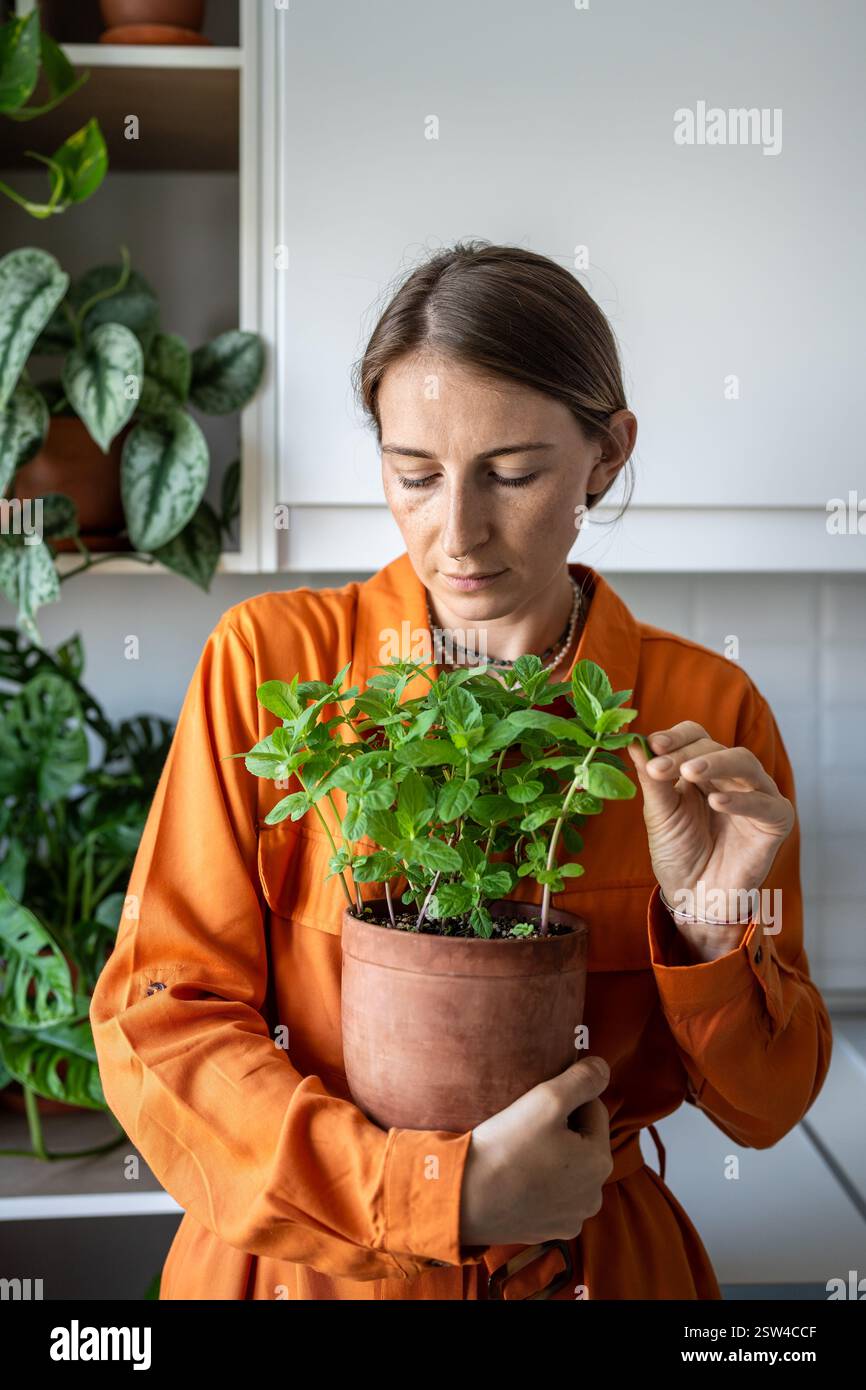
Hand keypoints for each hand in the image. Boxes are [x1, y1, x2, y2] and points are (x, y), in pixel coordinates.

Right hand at [459, 1057, 612, 1247]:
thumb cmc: (505, 1147)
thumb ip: (583, 1079)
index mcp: (600, 1162)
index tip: (535, 1107)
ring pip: (569, 1170)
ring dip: (553, 1157)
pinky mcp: (549, 1232)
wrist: (463, 1198)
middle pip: (583, 1142)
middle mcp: (593, 1195)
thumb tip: (602, 1068)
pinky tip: (518, 1179)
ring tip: (520, 1153)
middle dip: (562, 1130)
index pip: (593, 1110)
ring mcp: (572, 1218)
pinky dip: (541, 1185)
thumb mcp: (547, 1099)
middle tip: (526, 1128)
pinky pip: (553, 1196)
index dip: (565, 1100)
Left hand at [626, 721, 794, 956]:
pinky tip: (716, 802)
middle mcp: (732, 777)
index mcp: (703, 769)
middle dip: (686, 755)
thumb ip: (652, 779)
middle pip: (716, 747)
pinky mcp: (775, 822)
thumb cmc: (678, 853)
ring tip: (691, 772)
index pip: (696, 736)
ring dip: (716, 764)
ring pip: (746, 764)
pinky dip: (742, 801)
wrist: (694, 898)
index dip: (676, 736)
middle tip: (661, 767)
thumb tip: (634, 742)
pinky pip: (765, 804)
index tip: (653, 744)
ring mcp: (757, 796)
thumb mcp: (660, 815)